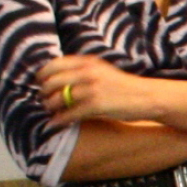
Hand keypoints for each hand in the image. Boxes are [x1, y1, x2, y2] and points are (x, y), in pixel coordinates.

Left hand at [38, 55, 155, 125]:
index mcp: (87, 62)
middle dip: (44, 94)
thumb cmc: (122, 87)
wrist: (146, 96)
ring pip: (57, 99)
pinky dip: (59, 120)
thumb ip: (81, 71)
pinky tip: (56, 124)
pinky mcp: (95, 105)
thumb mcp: (102, 70)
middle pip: (51, 82)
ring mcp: (91, 88)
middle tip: (44, 101)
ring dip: (50, 108)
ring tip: (51, 112)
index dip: (42, 76)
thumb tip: (56, 79)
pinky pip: (68, 114)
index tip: (40, 84)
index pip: (53, 65)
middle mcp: (87, 72)